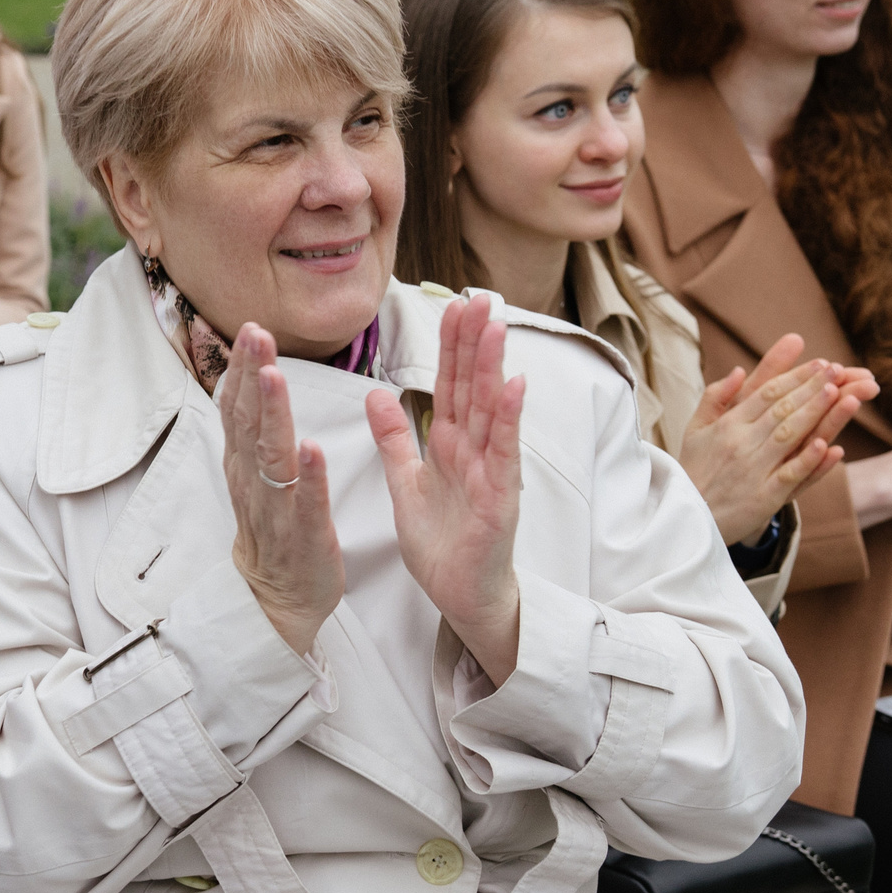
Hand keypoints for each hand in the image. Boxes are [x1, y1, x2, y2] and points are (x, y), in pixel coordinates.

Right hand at [218, 323, 343, 654]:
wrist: (275, 601)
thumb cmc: (274, 533)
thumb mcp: (254, 475)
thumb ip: (254, 430)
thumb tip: (251, 377)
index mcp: (244, 465)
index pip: (236, 408)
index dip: (241, 368)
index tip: (249, 328)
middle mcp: (253, 481)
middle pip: (247, 422)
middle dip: (250, 375)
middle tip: (255, 334)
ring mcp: (276, 509)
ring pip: (270, 456)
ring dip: (271, 414)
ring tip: (273, 377)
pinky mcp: (305, 536)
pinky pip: (305, 503)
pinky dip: (307, 476)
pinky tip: (311, 448)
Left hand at [367, 298, 525, 682]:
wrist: (458, 595)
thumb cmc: (441, 542)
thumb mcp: (405, 482)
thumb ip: (394, 438)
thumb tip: (376, 393)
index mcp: (448, 444)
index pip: (450, 385)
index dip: (450, 346)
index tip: (452, 305)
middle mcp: (474, 451)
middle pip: (473, 386)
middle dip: (474, 342)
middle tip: (478, 297)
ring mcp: (491, 472)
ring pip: (492, 410)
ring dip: (494, 368)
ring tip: (496, 326)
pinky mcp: (500, 498)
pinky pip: (503, 453)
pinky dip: (509, 419)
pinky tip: (515, 386)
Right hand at [676, 333, 867, 544]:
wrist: (685, 518)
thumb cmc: (694, 470)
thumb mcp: (695, 429)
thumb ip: (715, 398)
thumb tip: (739, 370)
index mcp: (726, 425)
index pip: (767, 394)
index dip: (796, 377)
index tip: (821, 363)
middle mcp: (740, 444)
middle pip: (782, 409)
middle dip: (813, 387)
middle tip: (838, 369)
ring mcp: (753, 470)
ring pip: (789, 436)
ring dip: (816, 413)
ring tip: (840, 393)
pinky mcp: (763, 498)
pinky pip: (790, 476)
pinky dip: (808, 461)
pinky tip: (827, 445)